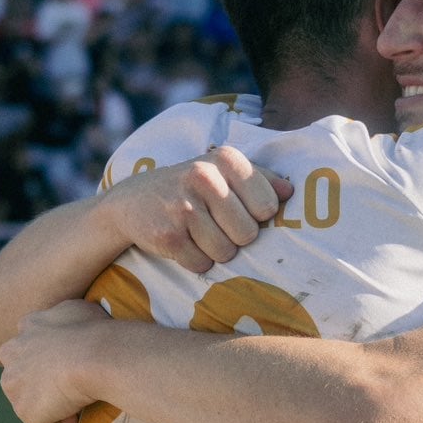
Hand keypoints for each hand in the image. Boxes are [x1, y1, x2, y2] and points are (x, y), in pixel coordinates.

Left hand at [0, 299, 109, 422]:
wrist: (94, 355)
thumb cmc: (93, 330)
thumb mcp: (77, 308)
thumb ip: (63, 316)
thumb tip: (71, 327)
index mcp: (26, 326)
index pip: (31, 346)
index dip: (52, 360)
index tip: (74, 366)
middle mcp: (11, 353)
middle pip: (22, 375)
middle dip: (43, 384)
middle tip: (72, 387)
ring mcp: (14, 384)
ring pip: (29, 401)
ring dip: (52, 405)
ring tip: (77, 403)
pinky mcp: (24, 410)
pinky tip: (77, 417)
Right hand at [101, 146, 291, 272]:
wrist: (132, 201)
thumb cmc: (190, 188)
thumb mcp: (222, 172)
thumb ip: (260, 178)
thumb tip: (290, 192)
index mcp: (226, 159)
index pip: (268, 206)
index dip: (256, 216)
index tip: (237, 209)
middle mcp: (204, 176)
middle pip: (249, 233)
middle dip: (235, 237)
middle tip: (214, 224)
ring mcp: (183, 206)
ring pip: (226, 252)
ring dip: (215, 251)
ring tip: (198, 233)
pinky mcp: (168, 234)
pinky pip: (201, 264)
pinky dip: (196, 260)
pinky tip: (183, 242)